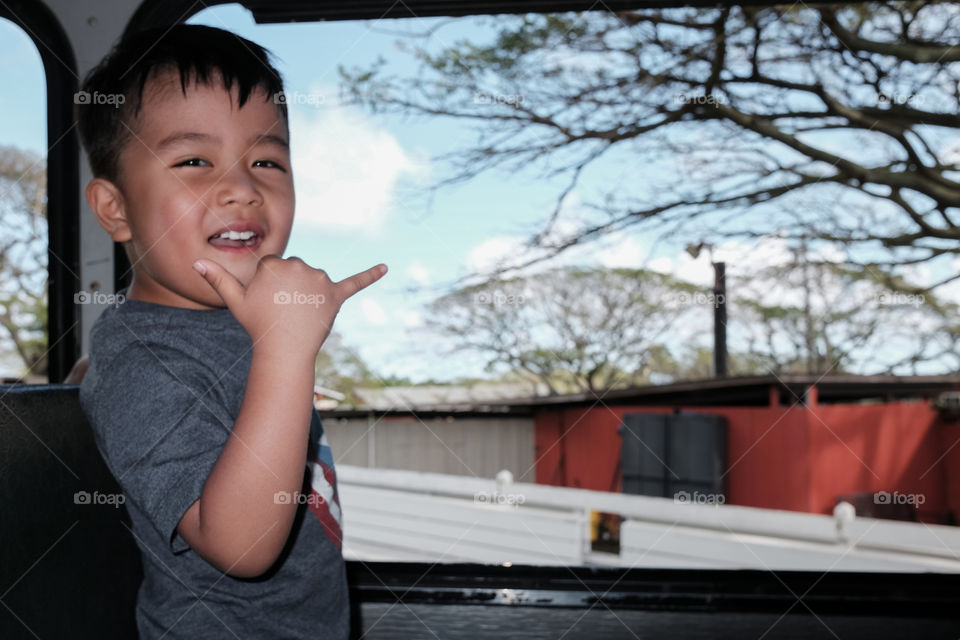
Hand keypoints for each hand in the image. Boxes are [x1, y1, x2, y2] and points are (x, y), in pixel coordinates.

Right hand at [192, 256, 386, 354]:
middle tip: (283, 311)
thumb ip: (218, 279)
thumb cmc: (258, 325)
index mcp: (276, 264)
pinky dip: (371, 275)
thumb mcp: (236, 301)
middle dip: (290, 289)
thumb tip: (196, 263)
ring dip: (310, 294)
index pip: (274, 267)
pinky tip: (387, 267)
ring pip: (316, 280)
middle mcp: (300, 266)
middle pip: (296, 271)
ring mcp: (319, 281)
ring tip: (300, 315)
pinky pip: (356, 282)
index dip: (270, 287)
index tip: (268, 303)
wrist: (284, 350)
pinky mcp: (336, 295)